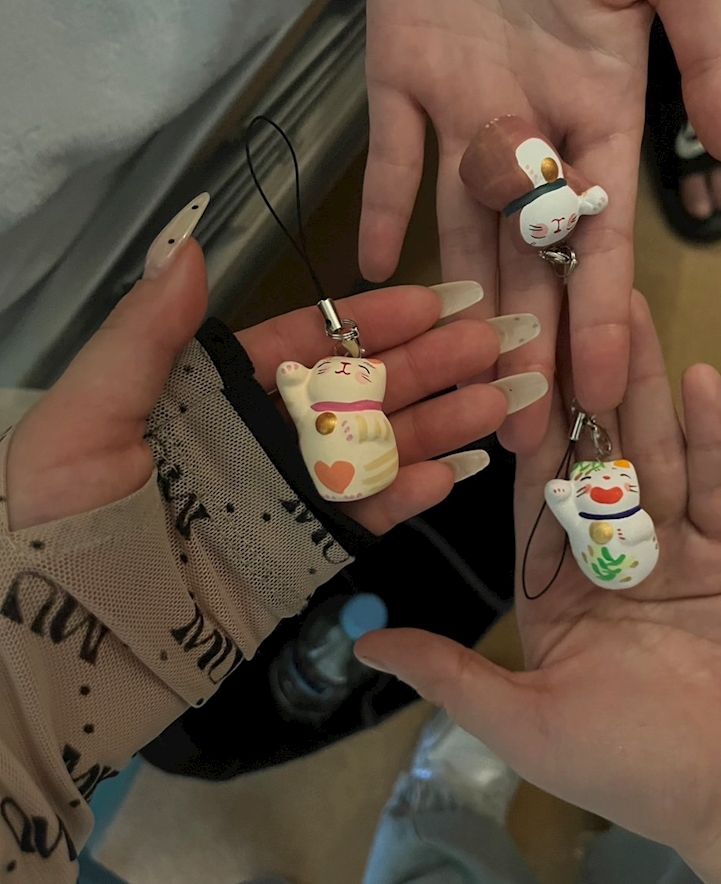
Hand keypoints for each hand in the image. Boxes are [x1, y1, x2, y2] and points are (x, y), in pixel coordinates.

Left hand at [7, 241, 508, 534]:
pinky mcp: (299, 553)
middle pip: (361, 390)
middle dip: (431, 364)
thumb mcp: (90, 413)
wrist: (54, 639)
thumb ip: (147, 331)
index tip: (435, 299)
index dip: (374, 319)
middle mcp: (261, 435)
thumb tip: (193, 243)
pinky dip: (410, 494)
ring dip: (441, 424)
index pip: (310, 342)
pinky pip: (365, 516)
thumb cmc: (61, 514)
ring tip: (503, 400)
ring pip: (377, 449)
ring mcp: (285, 494)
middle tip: (498, 341)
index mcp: (215, 390)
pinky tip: (457, 471)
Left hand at [356, 292, 720, 866]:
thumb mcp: (524, 722)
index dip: (516, 423)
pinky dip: (713, 436)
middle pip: (591, 450)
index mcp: (552, 584)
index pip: (527, 488)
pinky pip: (719, 484)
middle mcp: (606, 550)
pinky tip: (701, 376)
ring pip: (652, 449)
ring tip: (628, 310)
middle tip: (566, 303)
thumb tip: (364, 645)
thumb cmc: (627, 766)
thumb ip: (451, 673)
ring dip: (642, 382)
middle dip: (581, 381)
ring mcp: (671, 544)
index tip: (501, 358)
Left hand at [361, 0, 720, 446]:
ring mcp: (460, 109)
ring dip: (459, 301)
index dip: (598, 314)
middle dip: (528, 340)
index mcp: (603, 110)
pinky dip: (377, 208)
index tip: (597, 390)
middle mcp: (532, 129)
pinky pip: (386, 156)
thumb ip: (706, 53)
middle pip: (530, 256)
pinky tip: (373, 273)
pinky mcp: (398, 73)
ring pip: (460, 225)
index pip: (601, 236)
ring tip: (454, 381)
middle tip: (522, 429)